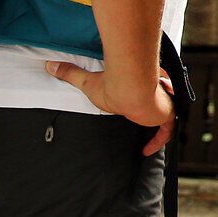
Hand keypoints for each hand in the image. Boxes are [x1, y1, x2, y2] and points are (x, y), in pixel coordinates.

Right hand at [45, 63, 176, 155]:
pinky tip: (147, 150)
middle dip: (154, 110)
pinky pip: (167, 131)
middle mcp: (154, 91)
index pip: (146, 90)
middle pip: (159, 102)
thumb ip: (71, 73)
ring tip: (147, 140)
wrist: (130, 87)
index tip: (138, 105)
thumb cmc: (112, 84)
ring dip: (157, 126)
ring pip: (164, 115)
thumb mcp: (88, 81)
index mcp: (139, 83)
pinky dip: (158, 141)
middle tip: (144, 120)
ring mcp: (163, 102)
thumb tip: (50, 65)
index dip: (144, 97)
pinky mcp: (166, 114)